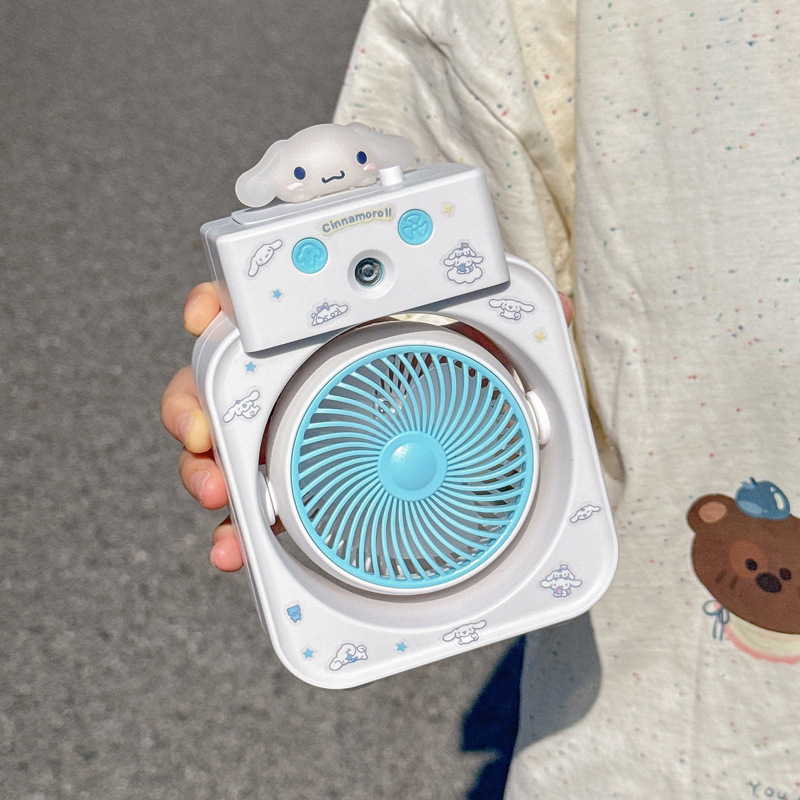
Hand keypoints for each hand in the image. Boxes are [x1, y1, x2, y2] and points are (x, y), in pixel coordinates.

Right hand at [162, 282, 573, 572]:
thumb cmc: (457, 394)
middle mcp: (296, 383)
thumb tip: (567, 312)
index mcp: (326, 338)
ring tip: (216, 495)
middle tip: (202, 431)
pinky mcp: (293, 494)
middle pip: (219, 381)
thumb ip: (518, 331)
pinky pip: (254, 509)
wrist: (457, 455)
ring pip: (222, 446)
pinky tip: (236, 551)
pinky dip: (238, 532)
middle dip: (193, 402)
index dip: (221, 305)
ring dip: (203, 469)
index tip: (209, 315)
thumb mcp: (489, 358)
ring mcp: (289, 439)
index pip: (259, 306)